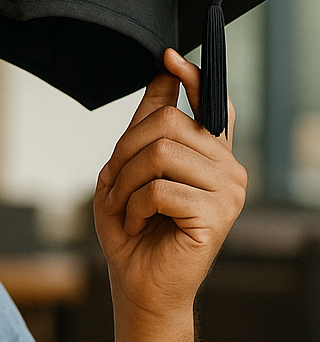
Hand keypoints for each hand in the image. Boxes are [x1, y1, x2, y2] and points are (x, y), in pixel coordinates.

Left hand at [93, 49, 246, 317]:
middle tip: (113, 185)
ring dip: (125, 183)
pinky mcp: (217, 214)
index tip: (168, 57)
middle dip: (124, 152)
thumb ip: (145, 127)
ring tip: (123, 208)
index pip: (211, 104)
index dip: (191, 78)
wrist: (139, 284)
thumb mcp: (128, 172)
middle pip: (167, 125)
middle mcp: (227, 167)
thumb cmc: (134, 230)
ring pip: (160, 154)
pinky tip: (136, 224)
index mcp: (210, 155)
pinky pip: (159, 189)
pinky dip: (132, 207)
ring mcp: (228, 190)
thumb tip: (163, 73)